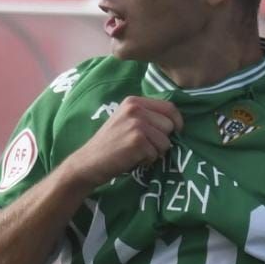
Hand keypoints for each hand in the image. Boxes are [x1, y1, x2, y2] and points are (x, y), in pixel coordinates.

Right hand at [66, 96, 181, 188]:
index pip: (169, 107)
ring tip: (136, 152)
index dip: (176, 122)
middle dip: (163, 139)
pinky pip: (156, 154)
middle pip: (170, 125)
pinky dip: (147, 160)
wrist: (89, 162)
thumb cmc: (110, 145)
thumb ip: (147, 116)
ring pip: (165, 141)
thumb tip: (176, 123)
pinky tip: (132, 158)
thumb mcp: (126, 121)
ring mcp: (136, 124)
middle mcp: (135, 109)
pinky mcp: (137, 141)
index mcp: (133, 101)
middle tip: (144, 146)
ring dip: (155, 152)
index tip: (173, 133)